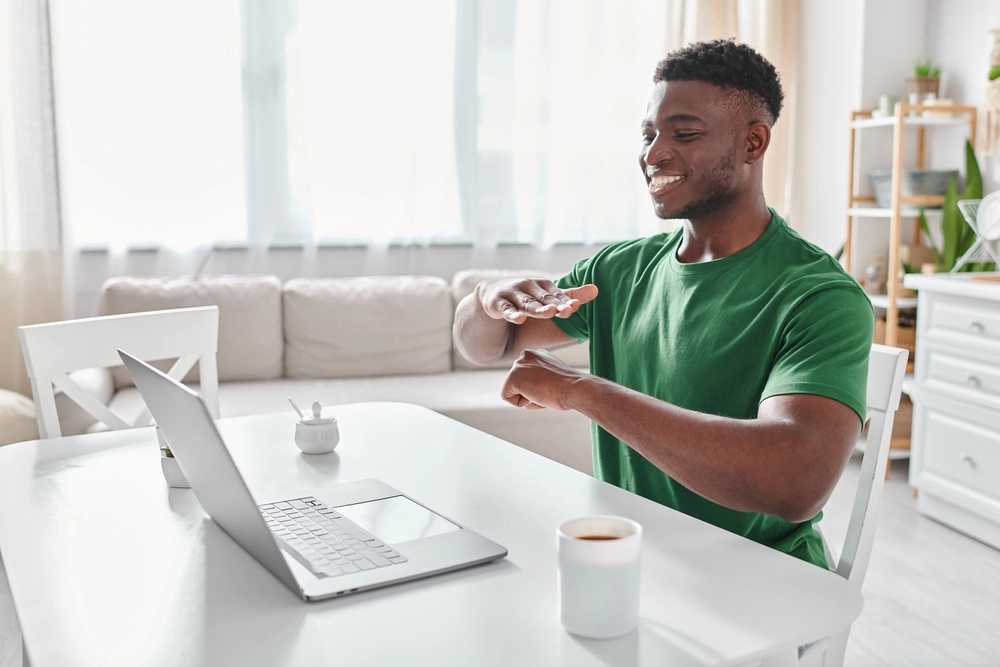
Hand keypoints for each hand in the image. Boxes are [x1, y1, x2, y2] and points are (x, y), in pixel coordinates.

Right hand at [476, 278, 597, 324]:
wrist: (490, 296)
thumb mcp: (546, 296)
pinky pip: (505, 310)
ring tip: (548, 312)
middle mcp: (527, 287)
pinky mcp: (496, 304)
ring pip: (526, 303)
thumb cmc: (524, 297)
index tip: (576, 307)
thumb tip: (596, 289)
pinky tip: (520, 319)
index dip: (566, 301)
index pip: (556, 295)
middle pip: (543, 298)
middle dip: (555, 304)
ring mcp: (511, 294)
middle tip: (568, 310)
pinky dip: (512, 314)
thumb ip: (570, 295)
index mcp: (542, 286)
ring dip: (537, 307)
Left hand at [501, 349, 588, 410]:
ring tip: (542, 393)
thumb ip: (538, 386)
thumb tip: (526, 403)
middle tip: (547, 391)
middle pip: (519, 383)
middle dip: (530, 393)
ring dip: (526, 397)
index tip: (550, 388)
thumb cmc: (568, 388)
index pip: (527, 378)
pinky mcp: (512, 376)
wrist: (574, 388)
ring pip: (512, 390)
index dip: (537, 389)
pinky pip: (506, 396)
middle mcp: (526, 355)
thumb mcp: (553, 383)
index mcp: (536, 354)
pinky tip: (534, 396)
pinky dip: (518, 402)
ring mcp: (518, 364)